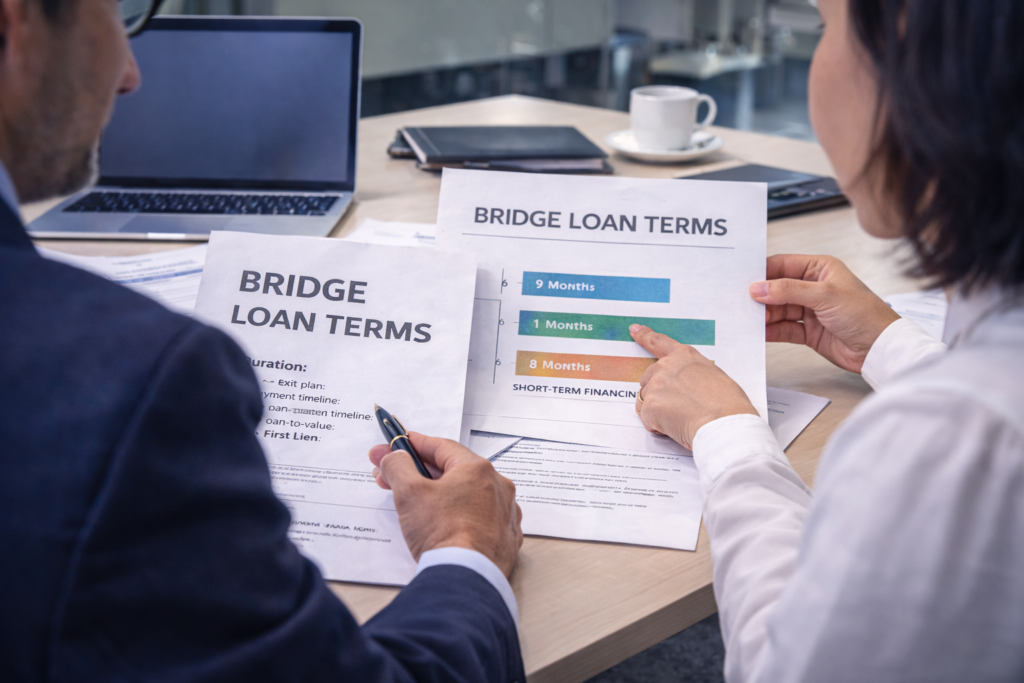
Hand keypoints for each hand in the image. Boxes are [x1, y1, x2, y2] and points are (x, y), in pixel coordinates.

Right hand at [368, 433, 522, 576]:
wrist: (465, 578)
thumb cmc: (443, 535)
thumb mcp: (409, 492)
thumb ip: (398, 466)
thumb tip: (394, 457)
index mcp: (477, 469)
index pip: (440, 447)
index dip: (413, 445)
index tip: (396, 445)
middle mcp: (497, 487)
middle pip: (452, 471)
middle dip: (419, 472)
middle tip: (393, 476)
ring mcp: (504, 513)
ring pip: (467, 494)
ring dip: (440, 494)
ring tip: (414, 503)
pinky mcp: (505, 538)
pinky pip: (479, 517)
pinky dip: (459, 515)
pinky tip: (442, 522)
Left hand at [630, 325, 758, 449]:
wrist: (723, 423)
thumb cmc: (728, 404)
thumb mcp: (714, 376)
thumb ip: (693, 375)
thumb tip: (689, 386)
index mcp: (684, 356)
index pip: (659, 342)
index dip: (644, 336)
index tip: (634, 330)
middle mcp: (666, 367)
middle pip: (648, 378)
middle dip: (657, 392)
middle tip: (677, 407)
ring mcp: (655, 386)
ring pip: (645, 399)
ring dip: (657, 410)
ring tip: (680, 419)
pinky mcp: (649, 407)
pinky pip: (647, 418)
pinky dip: (657, 426)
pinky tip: (675, 428)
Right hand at [749, 254, 899, 373]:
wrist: (880, 349)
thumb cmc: (866, 315)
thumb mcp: (825, 296)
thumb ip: (789, 290)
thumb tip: (760, 287)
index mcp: (820, 269)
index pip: (783, 265)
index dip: (764, 273)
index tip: (745, 281)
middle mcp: (813, 288)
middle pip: (777, 289)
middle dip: (761, 296)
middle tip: (744, 303)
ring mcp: (810, 310)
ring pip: (778, 310)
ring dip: (764, 315)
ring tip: (751, 319)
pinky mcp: (808, 331)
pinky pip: (784, 328)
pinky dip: (772, 331)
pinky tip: (761, 332)